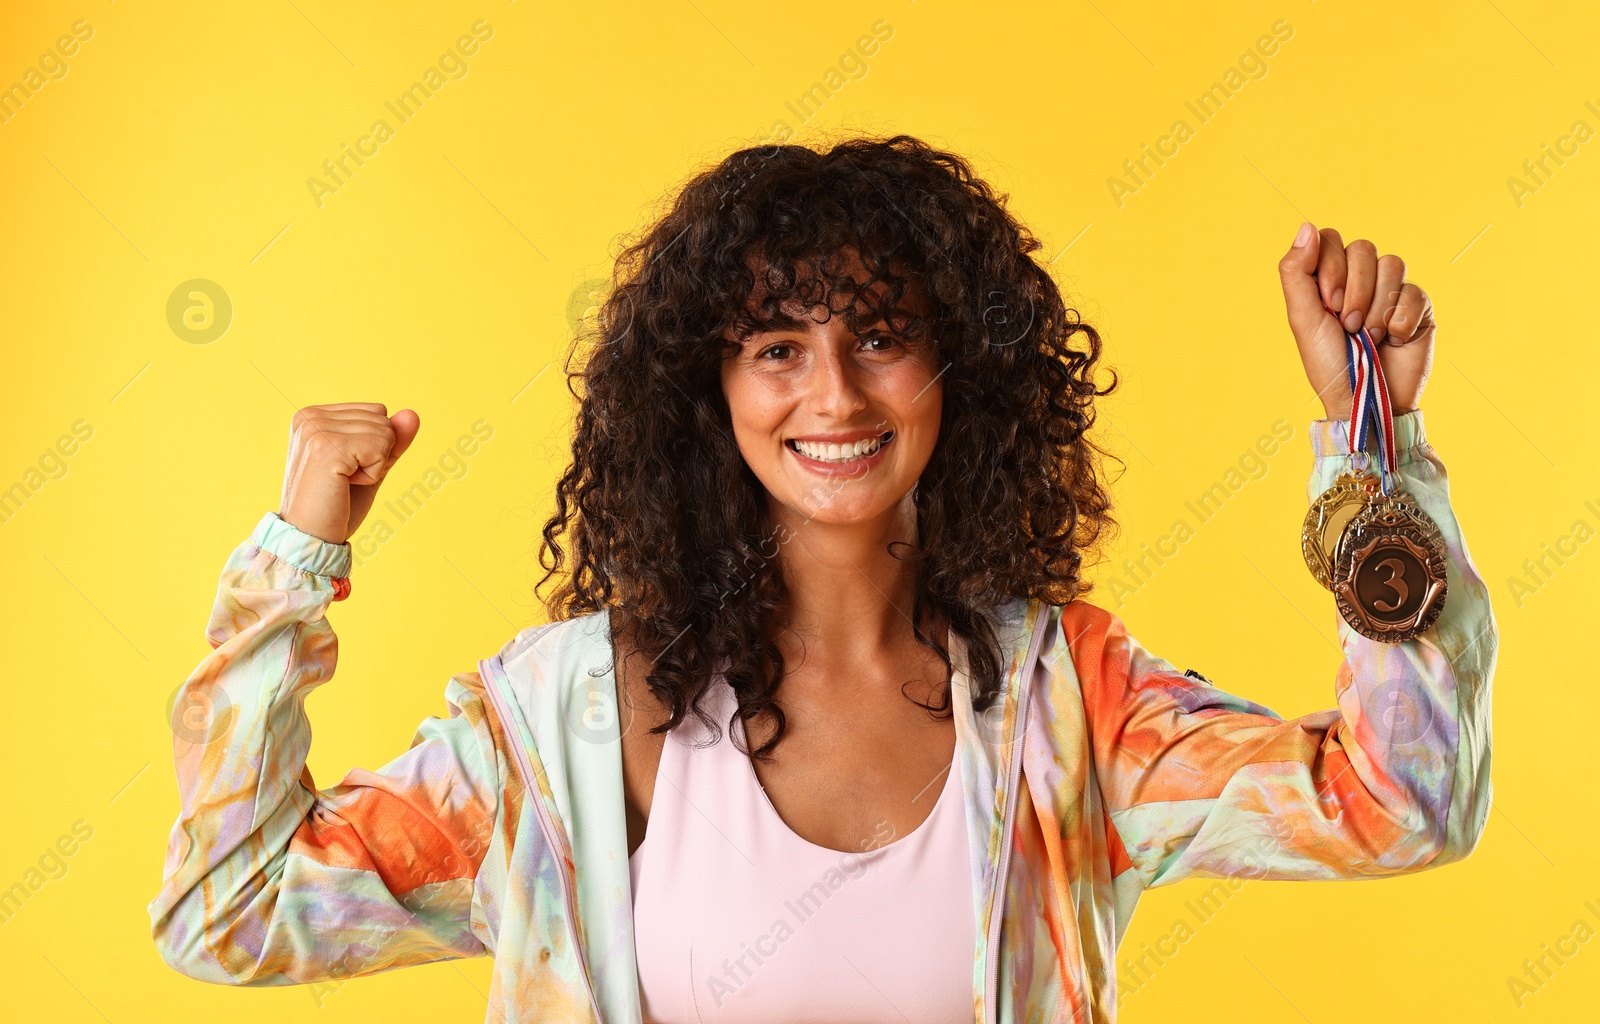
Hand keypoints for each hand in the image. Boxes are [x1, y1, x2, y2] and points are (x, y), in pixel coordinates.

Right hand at [278, 403, 420, 544]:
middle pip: (382, 419)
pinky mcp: (326, 447)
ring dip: (374, 466)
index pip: (376, 411)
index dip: (373, 446)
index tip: (343, 469)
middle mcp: (310, 416)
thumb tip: (413, 415)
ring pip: (385, 433)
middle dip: (375, 455)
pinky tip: (344, 485)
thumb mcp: (370, 466)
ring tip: (341, 483)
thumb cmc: (337, 505)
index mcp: (314, 415)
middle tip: (342, 480)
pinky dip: (373, 474)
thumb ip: (391, 440)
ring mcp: (316, 430)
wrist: (310, 538)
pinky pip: (380, 450)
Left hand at [1278, 223, 1435, 420]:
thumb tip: (1306, 226)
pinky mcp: (1419, 307)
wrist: (1365, 400)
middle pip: (1364, 248)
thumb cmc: (1329, 364)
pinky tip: (1393, 341)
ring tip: (1369, 336)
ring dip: (1376, 307)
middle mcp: (1362, 279)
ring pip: (1393, 263)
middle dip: (1353, 290)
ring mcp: (1392, 291)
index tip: (1327, 304)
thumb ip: (1296, 271)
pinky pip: (1415, 291)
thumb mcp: (1302, 319)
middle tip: (1347, 325)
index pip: (1331, 239)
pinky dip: (1399, 321)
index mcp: (1330, 278)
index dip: (1330, 268)